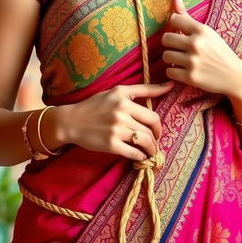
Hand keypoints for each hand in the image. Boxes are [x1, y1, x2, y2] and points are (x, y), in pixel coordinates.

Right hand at [55, 81, 173, 161]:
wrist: (71, 121)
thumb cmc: (95, 105)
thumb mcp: (117, 91)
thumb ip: (143, 89)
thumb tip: (169, 86)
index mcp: (124, 99)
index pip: (153, 115)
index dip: (159, 126)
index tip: (158, 131)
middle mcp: (122, 113)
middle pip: (151, 129)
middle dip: (157, 138)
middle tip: (154, 142)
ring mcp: (116, 130)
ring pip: (145, 142)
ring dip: (151, 149)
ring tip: (149, 151)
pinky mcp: (110, 145)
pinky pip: (133, 153)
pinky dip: (140, 156)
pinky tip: (139, 156)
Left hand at [161, 0, 241, 99]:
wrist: (235, 77)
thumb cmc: (220, 52)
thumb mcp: (208, 32)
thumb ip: (187, 16)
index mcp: (202, 30)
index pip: (174, 19)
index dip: (174, 26)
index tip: (180, 32)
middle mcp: (196, 44)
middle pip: (166, 38)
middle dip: (171, 44)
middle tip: (179, 48)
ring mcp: (193, 61)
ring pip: (166, 56)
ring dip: (172, 58)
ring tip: (181, 60)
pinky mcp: (190, 77)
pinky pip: (169, 71)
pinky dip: (174, 72)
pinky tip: (183, 70)